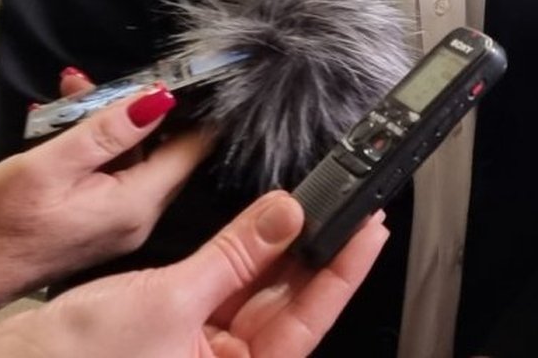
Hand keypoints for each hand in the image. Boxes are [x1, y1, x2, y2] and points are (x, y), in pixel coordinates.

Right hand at [0, 74, 212, 310]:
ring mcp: (121, 224)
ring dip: (109, 123)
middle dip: (139, 108)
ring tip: (72, 87)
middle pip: (164, 150)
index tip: (177, 72)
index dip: (191, 108)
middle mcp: (140, 217)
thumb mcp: (49, 165)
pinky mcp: (100, 224)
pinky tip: (63, 120)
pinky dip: (95, 147)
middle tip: (104, 78)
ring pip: (134, 159)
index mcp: (137, 203)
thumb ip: (108, 131)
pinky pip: (113, 175)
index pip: (193, 148)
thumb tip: (160, 98)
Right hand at [0, 191, 388, 357]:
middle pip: (286, 305)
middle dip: (314, 251)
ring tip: (312, 199)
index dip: (343, 270)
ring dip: (277, 249)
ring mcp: (197, 354)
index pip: (309, 320)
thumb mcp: (166, 300)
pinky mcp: (172, 334)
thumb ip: (234, 255)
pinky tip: (259, 221)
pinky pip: (221, 290)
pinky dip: (239, 256)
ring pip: (255, 294)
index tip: (371, 224)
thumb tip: (288, 214)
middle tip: (346, 196)